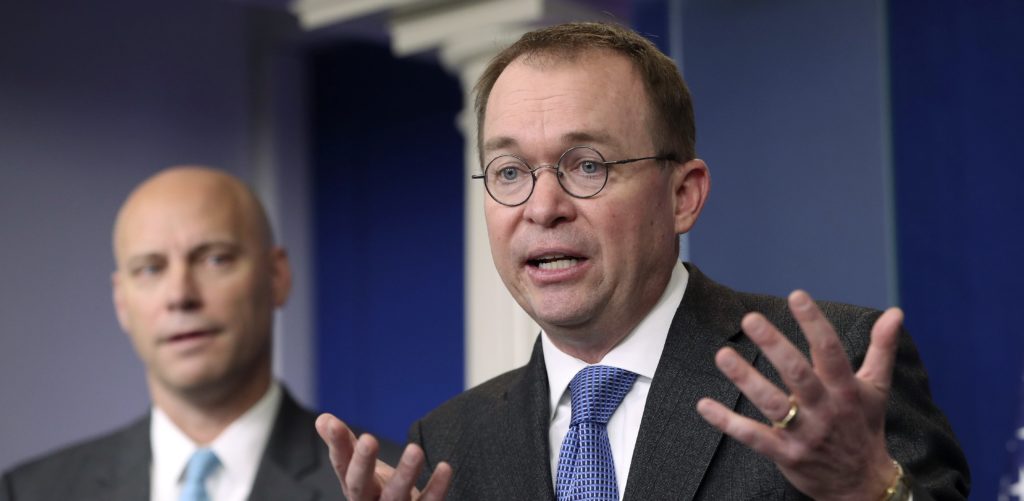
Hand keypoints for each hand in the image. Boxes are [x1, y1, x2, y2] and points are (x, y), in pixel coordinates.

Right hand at [315, 413, 451, 500]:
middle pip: (359, 485)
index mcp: (353, 485)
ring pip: (396, 496)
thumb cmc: (377, 491)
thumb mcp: (358, 469)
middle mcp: (368, 500)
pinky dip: (437, 487)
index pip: (341, 463)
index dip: (336, 445)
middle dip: (363, 462)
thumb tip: (323, 419)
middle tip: (368, 439)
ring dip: (405, 473)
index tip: (332, 423)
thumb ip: (344, 445)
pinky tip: (445, 467)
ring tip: (415, 450)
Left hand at [696, 290, 902, 500]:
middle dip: (774, 345)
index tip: (796, 296)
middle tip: (750, 319)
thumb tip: (895, 312)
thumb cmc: (864, 427)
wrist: (862, 485)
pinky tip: (704, 405)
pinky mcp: (785, 454)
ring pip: (772, 404)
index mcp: (846, 390)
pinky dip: (727, 422)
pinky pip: (753, 437)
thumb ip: (882, 348)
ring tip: (722, 355)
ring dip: (746, 379)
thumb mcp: (877, 388)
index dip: (814, 323)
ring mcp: (804, 433)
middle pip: (798, 374)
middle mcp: (825, 409)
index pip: (830, 351)